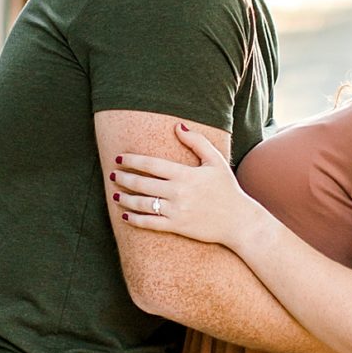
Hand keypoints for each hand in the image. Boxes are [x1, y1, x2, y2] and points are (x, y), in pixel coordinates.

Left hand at [110, 123, 253, 247]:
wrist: (238, 221)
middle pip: (142, 183)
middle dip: (123, 178)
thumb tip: (178, 125)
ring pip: (143, 204)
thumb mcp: (216, 161)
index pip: (151, 164)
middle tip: (112, 175)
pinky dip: (135, 220)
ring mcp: (176, 210)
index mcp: (185, 174)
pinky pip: (150, 223)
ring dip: (125, 199)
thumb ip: (197, 142)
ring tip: (115, 194)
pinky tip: (125, 217)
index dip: (132, 160)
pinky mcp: (177, 226)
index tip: (119, 158)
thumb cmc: (227, 189)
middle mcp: (178, 192)